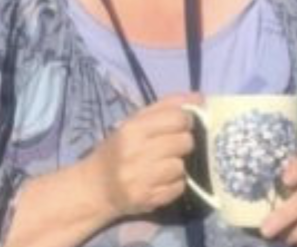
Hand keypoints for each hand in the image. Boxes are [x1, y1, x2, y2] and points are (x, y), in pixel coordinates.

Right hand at [83, 93, 198, 220]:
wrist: (96, 187)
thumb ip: (168, 105)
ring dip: (177, 166)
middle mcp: (135, 153)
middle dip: (183, 143)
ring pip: (181, 166)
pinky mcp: (147, 199)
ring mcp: (140, 179)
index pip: (178, 118)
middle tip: (171, 147)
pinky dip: (174, 184)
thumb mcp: (136, 121)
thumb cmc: (119, 148)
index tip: (182, 125)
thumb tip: (200, 97)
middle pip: (185, 142)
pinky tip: (160, 181)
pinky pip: (179, 188)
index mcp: (132, 129)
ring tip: (163, 165)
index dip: (187, 120)